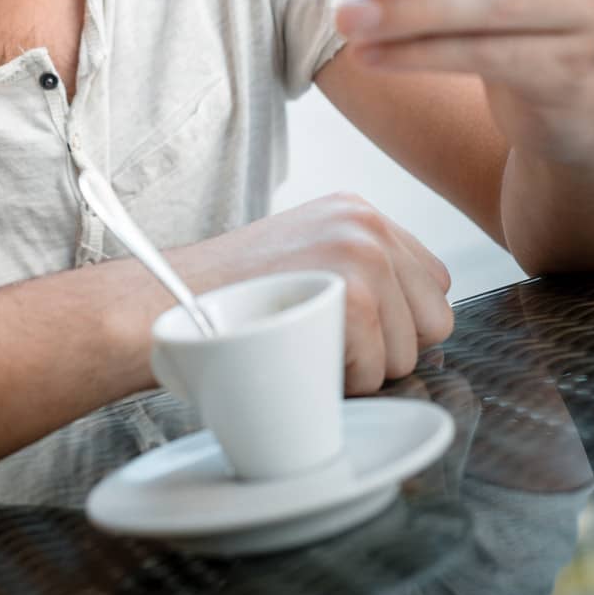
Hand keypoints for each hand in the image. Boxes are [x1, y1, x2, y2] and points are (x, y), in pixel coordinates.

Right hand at [175, 192, 453, 394]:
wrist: (159, 301)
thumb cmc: (222, 297)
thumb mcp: (300, 257)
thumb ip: (356, 272)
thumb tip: (412, 325)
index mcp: (358, 211)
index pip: (431, 283)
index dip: (396, 323)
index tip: (348, 332)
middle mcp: (367, 222)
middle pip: (434, 318)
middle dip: (390, 349)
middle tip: (325, 344)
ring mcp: (364, 253)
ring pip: (409, 352)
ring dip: (362, 370)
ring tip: (302, 345)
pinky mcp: (355, 293)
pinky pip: (376, 370)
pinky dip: (338, 382)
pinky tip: (294, 355)